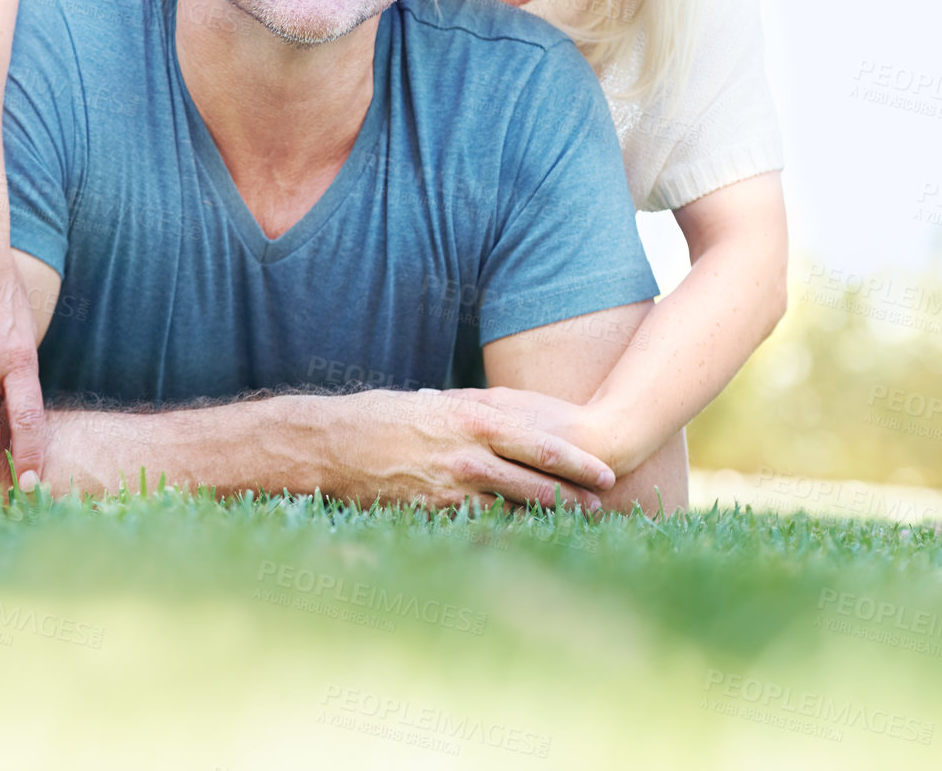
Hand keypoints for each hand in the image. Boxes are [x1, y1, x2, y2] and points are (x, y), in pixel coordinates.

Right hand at [331, 388, 616, 511]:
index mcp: (473, 418)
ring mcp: (454, 485)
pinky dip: (507, 531)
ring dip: (547, 517)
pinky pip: (481, 525)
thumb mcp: (435, 403)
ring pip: (514, 506)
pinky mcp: (436, 511)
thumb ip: (471, 412)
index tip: (606, 472)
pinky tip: (525, 539)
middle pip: (536, 478)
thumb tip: (499, 417)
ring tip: (576, 527)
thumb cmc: (385, 416)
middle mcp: (470, 452)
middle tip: (603, 505)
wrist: (335, 443)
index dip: (576, 461)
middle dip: (574, 494)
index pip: (539, 443)